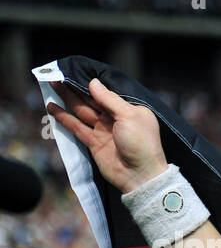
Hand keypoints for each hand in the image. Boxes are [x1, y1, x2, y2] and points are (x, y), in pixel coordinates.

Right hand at [46, 78, 168, 193]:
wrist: (140, 176)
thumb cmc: (142, 144)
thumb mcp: (130, 116)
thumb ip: (110, 99)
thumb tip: (94, 82)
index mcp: (129, 110)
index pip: (106, 92)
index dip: (90, 83)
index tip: (74, 70)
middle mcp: (116, 118)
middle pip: (91, 100)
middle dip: (74, 88)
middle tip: (56, 74)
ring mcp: (104, 130)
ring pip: (81, 111)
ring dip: (66, 99)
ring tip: (51, 84)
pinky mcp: (94, 142)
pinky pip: (76, 127)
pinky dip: (64, 118)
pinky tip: (52, 107)